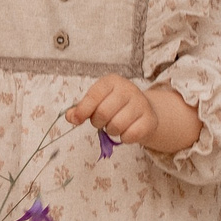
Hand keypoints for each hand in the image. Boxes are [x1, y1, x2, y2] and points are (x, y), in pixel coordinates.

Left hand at [67, 74, 198, 153]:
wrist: (144, 111)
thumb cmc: (115, 105)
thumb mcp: (97, 102)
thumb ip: (81, 109)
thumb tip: (70, 116)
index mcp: (112, 81)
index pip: (94, 95)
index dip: (82, 110)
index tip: (77, 119)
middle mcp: (128, 89)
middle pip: (103, 113)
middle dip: (97, 122)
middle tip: (102, 121)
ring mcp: (141, 104)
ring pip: (116, 126)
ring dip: (111, 131)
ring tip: (115, 124)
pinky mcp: (150, 120)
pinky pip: (130, 135)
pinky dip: (124, 138)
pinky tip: (127, 131)